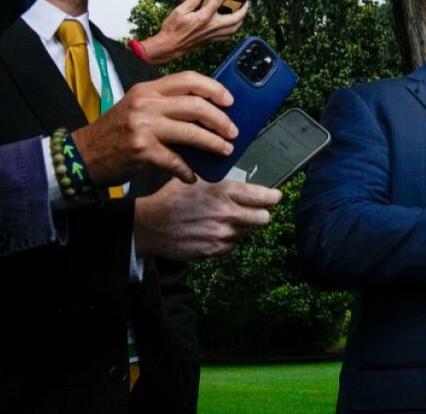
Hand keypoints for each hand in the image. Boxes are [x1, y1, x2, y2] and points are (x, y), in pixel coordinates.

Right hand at [71, 71, 236, 185]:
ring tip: (225, 150)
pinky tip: (192, 175)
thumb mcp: (138, 108)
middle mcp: (146, 104)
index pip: (188, 79)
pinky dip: (188, 170)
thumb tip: (207, 113)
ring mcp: (143, 127)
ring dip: (213, 144)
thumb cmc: (115, 133)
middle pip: (196, 105)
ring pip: (191, 132)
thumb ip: (166, 106)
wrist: (82, 156)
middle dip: (220, 119)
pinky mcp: (142, 151)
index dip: (214, 88)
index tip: (229, 100)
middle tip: (233, 131)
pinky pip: (176, 161)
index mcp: (147, 90)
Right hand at [133, 177, 281, 260]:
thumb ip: (222, 179)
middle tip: (253, 210)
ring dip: (240, 226)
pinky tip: (212, 230)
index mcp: (224, 191)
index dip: (272, 196)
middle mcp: (227, 213)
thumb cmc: (171, 199)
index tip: (275, 196)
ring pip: (247, 231)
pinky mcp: (215, 250)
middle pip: (263, 218)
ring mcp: (222, 233)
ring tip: (221, 219)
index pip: (263, 196)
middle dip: (260, 213)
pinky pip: (232, 244)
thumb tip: (245, 176)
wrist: (150, 226)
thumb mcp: (197, 178)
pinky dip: (226, 238)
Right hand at [140, 0, 249, 65]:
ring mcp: (213, 34)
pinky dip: (234, 28)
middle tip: (246, 2)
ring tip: (242, 12)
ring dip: (241, 19)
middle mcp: (212, 26)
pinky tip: (233, 24)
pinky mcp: (212, 39)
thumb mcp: (179, 10)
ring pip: (235, 28)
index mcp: (204, 16)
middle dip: (244, 9)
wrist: (171, 46)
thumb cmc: (173, 28)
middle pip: (236, 18)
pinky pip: (229, 35)